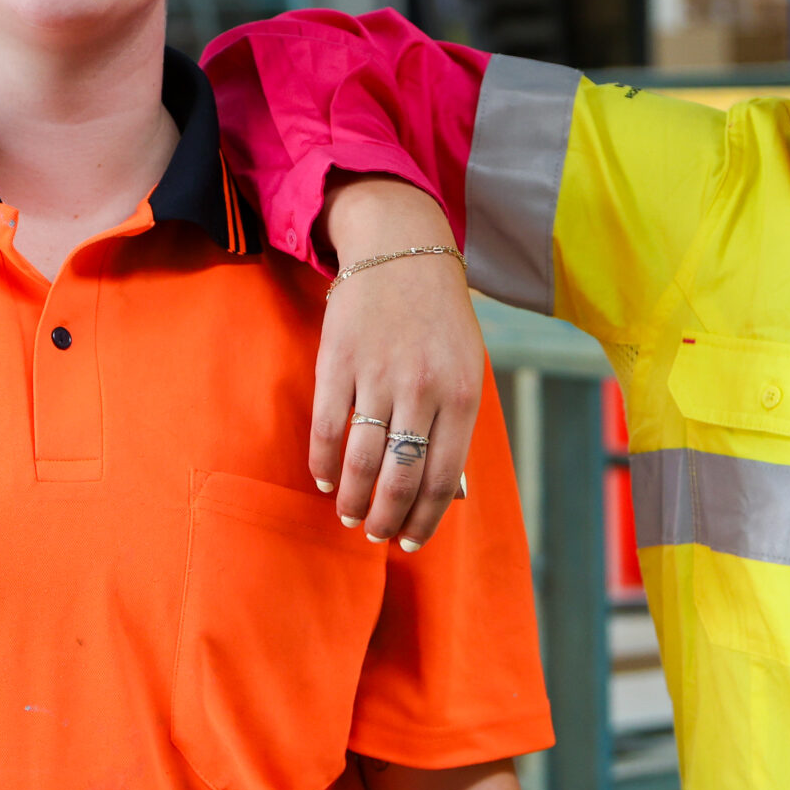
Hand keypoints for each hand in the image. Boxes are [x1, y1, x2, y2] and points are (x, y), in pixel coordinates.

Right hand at [312, 178, 483, 548]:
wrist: (400, 248)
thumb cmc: (439, 317)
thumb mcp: (466, 367)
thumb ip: (456, 424)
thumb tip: (445, 492)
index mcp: (462, 394)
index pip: (442, 479)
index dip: (424, 520)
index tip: (409, 541)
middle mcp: (423, 388)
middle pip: (401, 477)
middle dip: (385, 518)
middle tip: (374, 534)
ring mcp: (378, 375)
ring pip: (362, 460)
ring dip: (352, 498)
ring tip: (347, 514)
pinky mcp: (339, 361)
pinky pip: (328, 427)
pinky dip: (323, 463)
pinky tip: (324, 479)